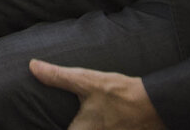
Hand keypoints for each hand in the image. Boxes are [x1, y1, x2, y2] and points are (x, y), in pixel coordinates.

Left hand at [28, 61, 161, 129]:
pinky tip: (93, 119)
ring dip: (78, 126)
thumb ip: (57, 76)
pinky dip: (92, 127)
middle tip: (53, 118)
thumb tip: (32, 66)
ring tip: (77, 118)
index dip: (47, 127)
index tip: (36, 125)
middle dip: (63, 125)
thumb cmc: (121, 94)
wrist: (156, 105)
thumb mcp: (87, 81)